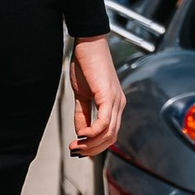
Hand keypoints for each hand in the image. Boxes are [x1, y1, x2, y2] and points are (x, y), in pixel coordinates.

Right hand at [67, 34, 122, 158]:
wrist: (88, 43)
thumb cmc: (85, 64)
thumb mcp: (82, 95)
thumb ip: (82, 114)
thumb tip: (81, 133)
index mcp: (114, 104)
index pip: (109, 133)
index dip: (95, 146)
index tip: (78, 150)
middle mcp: (119, 104)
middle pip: (111, 138)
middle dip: (93, 149)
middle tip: (75, 151)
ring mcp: (116, 101)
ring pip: (109, 134)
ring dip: (91, 144)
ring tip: (76, 145)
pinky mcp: (108, 96)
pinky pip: (104, 123)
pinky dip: (93, 133)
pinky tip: (81, 134)